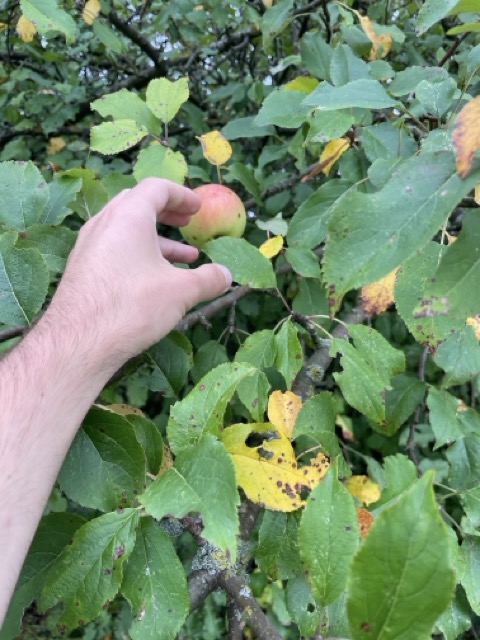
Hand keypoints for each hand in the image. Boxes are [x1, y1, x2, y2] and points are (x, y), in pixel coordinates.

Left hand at [48, 178, 231, 365]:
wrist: (79, 341)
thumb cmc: (133, 306)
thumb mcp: (181, 292)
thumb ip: (208, 279)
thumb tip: (227, 275)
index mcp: (129, 216)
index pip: (156, 188)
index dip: (182, 195)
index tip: (197, 207)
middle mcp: (105, 224)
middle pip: (138, 204)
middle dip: (167, 213)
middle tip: (186, 222)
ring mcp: (89, 246)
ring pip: (126, 230)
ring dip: (156, 239)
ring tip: (184, 257)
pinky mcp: (83, 269)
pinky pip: (115, 249)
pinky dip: (138, 254)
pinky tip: (155, 279)